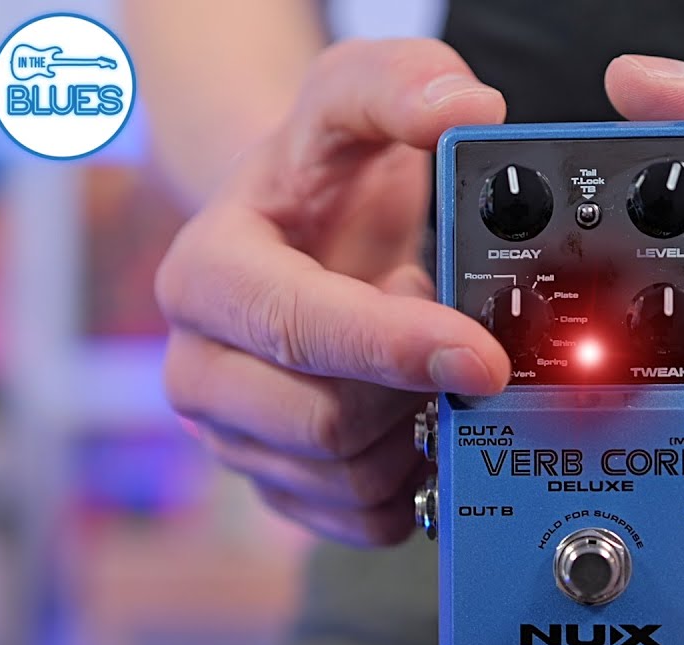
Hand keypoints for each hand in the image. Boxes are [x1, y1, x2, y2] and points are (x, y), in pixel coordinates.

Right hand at [156, 39, 510, 545]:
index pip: (297, 330)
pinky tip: (416, 421)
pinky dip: (410, 482)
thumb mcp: (353, 97)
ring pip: (350, 478)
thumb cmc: (323, 173)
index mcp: (207, 277)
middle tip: (444, 332)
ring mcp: (237, 437)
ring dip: (413, 426)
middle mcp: (203, 368)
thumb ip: (402, 85)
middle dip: (409, 385)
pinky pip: (360, 520)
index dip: (395, 348)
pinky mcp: (281, 486)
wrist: (304, 235)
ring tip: (417, 362)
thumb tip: (466, 110)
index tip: (480, 357)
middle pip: (325, 422)